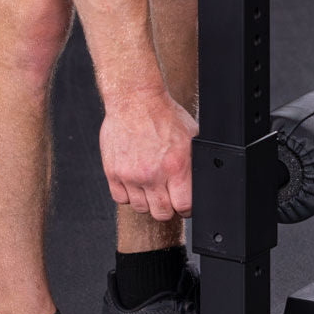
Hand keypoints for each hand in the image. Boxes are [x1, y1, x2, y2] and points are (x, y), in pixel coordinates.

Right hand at [99, 87, 198, 219]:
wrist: (135, 100)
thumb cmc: (164, 115)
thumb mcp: (191, 138)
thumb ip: (193, 163)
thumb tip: (200, 180)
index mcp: (176, 167)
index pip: (184, 206)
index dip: (186, 208)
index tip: (184, 203)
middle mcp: (153, 174)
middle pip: (162, 213)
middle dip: (168, 208)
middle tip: (167, 196)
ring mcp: (131, 175)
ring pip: (141, 208)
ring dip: (147, 202)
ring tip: (150, 187)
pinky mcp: (113, 172)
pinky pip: (120, 199)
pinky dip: (128, 195)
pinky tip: (135, 183)